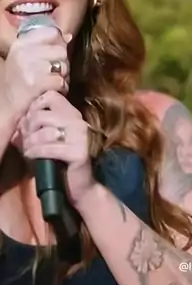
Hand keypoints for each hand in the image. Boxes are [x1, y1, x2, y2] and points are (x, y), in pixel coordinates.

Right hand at [0, 27, 70, 131]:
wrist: (8, 106)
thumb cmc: (19, 82)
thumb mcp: (25, 58)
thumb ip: (46, 45)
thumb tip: (68, 37)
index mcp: (21, 43)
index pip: (52, 32)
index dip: (59, 43)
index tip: (53, 54)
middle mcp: (24, 52)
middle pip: (61, 50)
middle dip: (61, 63)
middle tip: (51, 73)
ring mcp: (30, 67)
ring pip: (63, 66)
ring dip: (62, 77)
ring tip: (50, 82)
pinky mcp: (36, 83)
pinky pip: (61, 81)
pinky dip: (60, 89)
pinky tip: (51, 91)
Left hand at [20, 91, 95, 206]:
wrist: (81, 187)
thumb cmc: (61, 162)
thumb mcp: (46, 140)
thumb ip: (34, 127)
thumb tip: (17, 121)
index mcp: (73, 114)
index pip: (50, 96)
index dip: (35, 107)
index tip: (30, 122)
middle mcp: (79, 122)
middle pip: (41, 114)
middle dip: (27, 129)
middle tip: (26, 140)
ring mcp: (81, 136)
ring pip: (43, 132)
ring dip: (29, 143)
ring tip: (27, 150)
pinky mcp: (79, 152)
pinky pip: (48, 148)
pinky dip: (35, 153)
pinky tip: (31, 158)